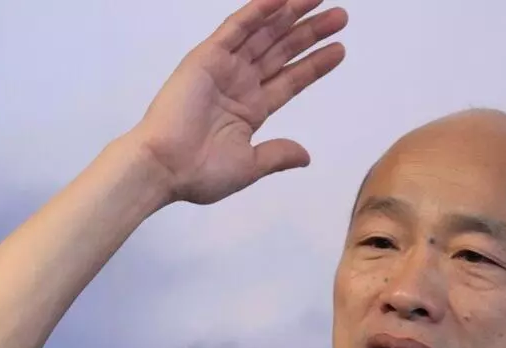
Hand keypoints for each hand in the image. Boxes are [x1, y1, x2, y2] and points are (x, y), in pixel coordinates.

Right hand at [129, 0, 347, 204]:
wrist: (164, 167)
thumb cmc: (199, 172)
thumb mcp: (249, 165)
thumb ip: (277, 155)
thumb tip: (304, 156)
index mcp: (250, 109)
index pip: (290, 79)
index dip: (314, 64)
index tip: (339, 49)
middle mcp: (239, 83)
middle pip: (282, 51)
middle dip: (310, 33)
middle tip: (341, 15)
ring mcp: (224, 67)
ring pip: (264, 33)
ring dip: (290, 15)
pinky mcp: (207, 57)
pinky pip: (236, 27)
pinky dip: (258, 11)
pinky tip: (281, 0)